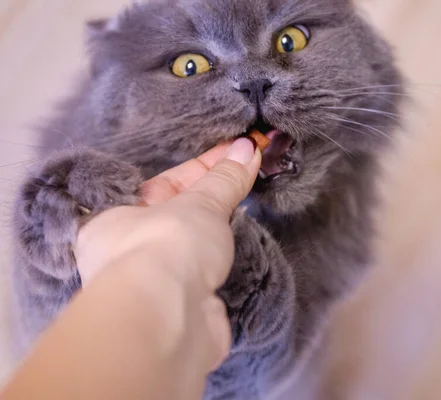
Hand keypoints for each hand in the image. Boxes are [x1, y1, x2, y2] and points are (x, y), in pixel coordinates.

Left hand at [74, 137, 260, 369]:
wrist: (169, 317)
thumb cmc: (167, 246)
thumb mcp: (199, 202)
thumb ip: (224, 178)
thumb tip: (249, 148)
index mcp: (116, 217)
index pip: (167, 182)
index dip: (206, 165)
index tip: (240, 150)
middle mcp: (131, 249)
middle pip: (180, 212)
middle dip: (215, 193)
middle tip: (251, 169)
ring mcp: (158, 280)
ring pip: (193, 243)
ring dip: (220, 226)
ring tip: (250, 202)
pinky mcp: (183, 304)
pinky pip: (206, 270)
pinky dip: (223, 256)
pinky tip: (243, 242)